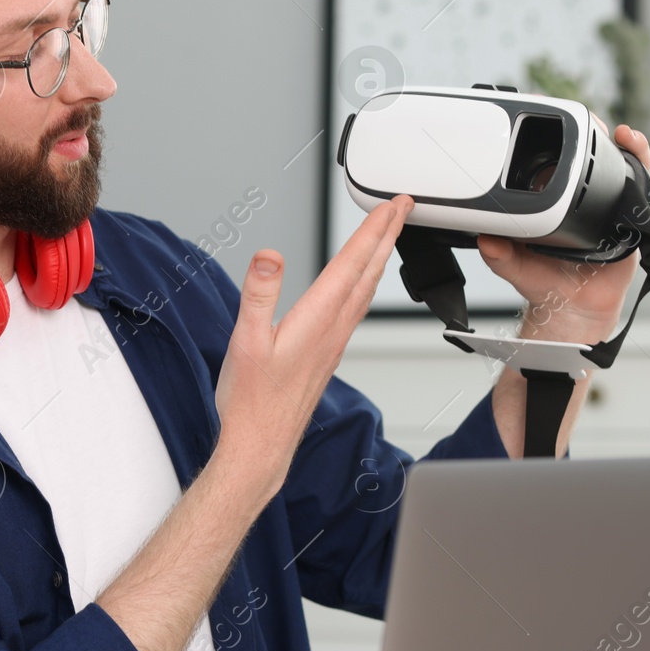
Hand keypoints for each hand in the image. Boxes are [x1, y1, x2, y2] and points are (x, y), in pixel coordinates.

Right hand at [213, 194, 413, 496]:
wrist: (261, 445)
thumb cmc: (250, 401)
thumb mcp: (244, 341)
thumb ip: (258, 294)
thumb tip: (270, 255)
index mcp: (316, 320)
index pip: (351, 263)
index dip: (373, 230)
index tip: (392, 204)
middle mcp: (333, 329)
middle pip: (368, 272)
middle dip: (387, 235)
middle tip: (405, 207)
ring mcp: (334, 343)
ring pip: (366, 291)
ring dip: (380, 258)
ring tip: (389, 236)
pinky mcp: (328, 355)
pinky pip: (356, 310)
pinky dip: (366, 286)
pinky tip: (362, 286)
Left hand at [476, 123, 649, 345]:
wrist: (573, 308)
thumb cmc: (543, 282)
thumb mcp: (515, 268)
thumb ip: (501, 255)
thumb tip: (486, 239)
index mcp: (547, 200)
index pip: (552, 159)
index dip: (556, 136)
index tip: (555, 118)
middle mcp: (576, 196)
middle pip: (588, 154)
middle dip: (593, 132)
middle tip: (592, 125)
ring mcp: (604, 203)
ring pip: (616, 165)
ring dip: (622, 145)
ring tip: (622, 135)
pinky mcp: (628, 215)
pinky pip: (638, 186)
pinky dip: (640, 164)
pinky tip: (635, 150)